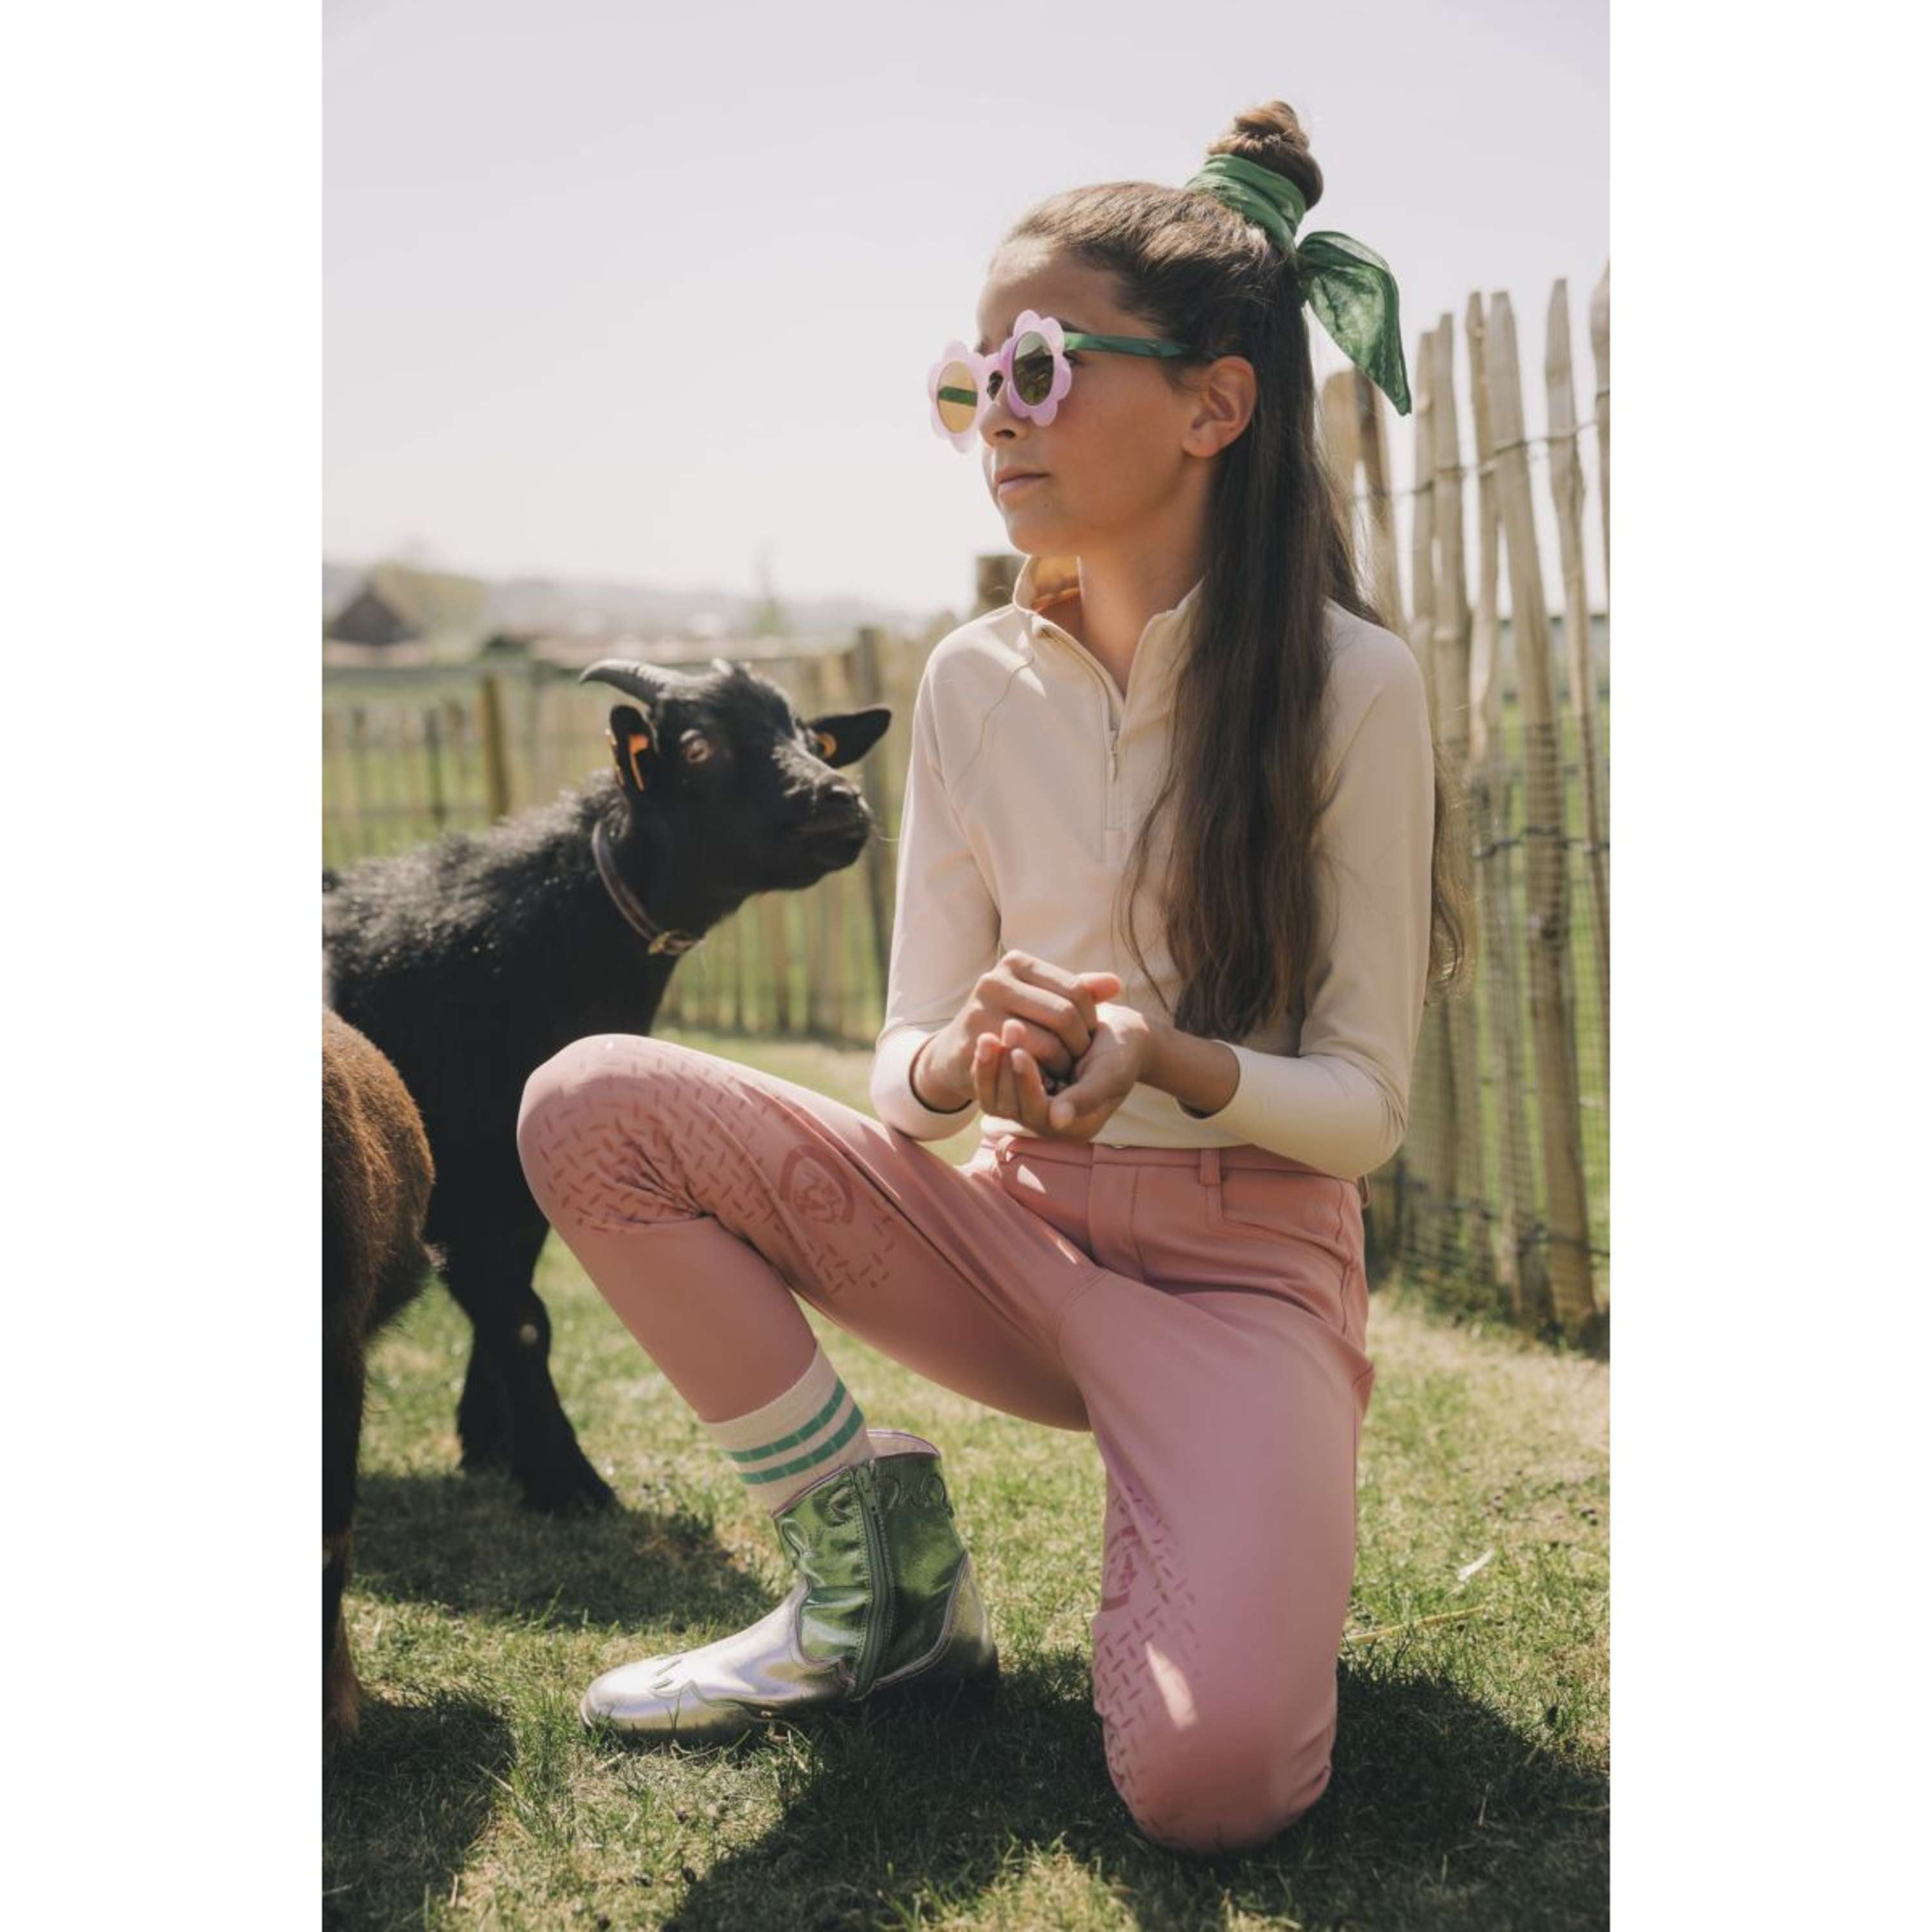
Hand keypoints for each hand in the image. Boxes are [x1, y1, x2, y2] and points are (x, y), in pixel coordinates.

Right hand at [920, 952, 1122, 1109]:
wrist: (957, 1052)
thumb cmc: (1008, 1021)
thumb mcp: (1041, 1001)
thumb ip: (1078, 991)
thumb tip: (1116, 984)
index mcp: (1016, 963)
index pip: (1076, 990)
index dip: (1091, 1020)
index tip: (1087, 1039)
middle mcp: (994, 980)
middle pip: (1064, 1015)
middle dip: (1079, 1044)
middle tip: (1078, 1061)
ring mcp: (980, 1011)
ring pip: (1047, 1043)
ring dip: (1063, 1064)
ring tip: (1063, 1071)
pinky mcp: (975, 1045)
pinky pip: (1024, 1065)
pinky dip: (1042, 1076)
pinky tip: (1045, 1081)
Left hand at [973, 1001, 1152, 1142]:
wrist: (1119, 1036)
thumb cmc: (1122, 1053)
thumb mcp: (1110, 1073)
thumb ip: (1086, 1097)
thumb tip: (1057, 1121)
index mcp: (1075, 1127)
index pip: (1040, 1112)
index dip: (1026, 1083)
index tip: (1018, 1051)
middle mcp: (1050, 1122)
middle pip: (1013, 1107)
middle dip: (1002, 1072)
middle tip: (994, 1036)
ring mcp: (1033, 1105)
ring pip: (1000, 1095)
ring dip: (991, 1067)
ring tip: (987, 1035)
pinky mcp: (1023, 1086)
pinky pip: (997, 1081)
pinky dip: (991, 1061)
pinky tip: (986, 1036)